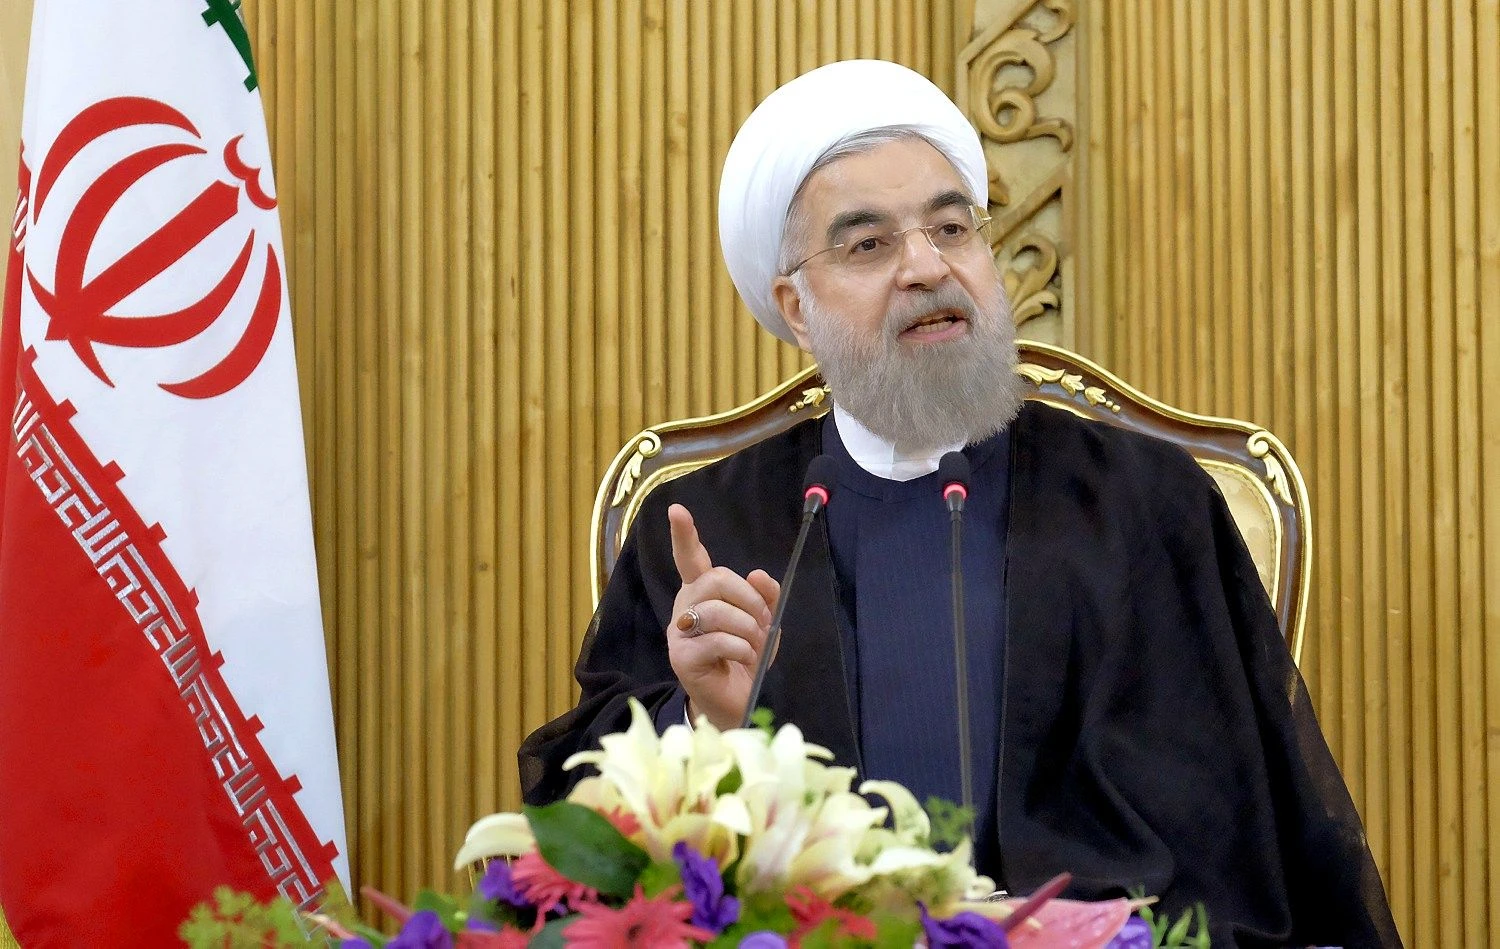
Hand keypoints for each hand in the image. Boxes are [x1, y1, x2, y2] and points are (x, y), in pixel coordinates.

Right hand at [665, 503, 780, 729]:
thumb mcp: (764, 624)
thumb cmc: (745, 659)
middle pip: (713, 580)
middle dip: (748, 598)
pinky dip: (740, 649)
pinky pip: (716, 641)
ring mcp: (679, 633)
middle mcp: (685, 607)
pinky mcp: (682, 658)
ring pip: (715, 611)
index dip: (684, 535)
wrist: (736, 703)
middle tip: (763, 621)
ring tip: (754, 645)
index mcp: (702, 594)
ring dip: (746, 628)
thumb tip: (758, 574)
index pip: (690, 559)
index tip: (677, 510)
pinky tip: (744, 659)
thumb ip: (765, 597)